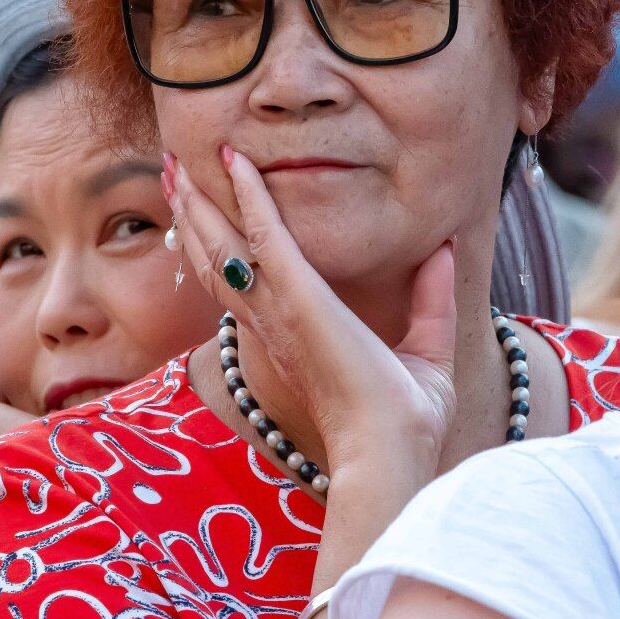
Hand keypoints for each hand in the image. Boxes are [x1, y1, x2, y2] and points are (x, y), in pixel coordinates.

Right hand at [163, 146, 457, 472]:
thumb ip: (432, 299)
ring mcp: (278, 311)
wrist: (393, 455)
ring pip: (222, 246)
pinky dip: (250, 194)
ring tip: (178, 164)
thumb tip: (446, 250)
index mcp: (292, 340)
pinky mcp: (297, 298)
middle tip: (173, 173)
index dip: (219, 247)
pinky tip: (238, 162)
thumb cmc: (405, 424)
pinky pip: (264, 233)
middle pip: (216, 262)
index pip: (244, 284)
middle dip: (192, 217)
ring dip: (198, 203)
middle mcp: (272, 325)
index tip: (205, 213)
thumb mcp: (427, 349)